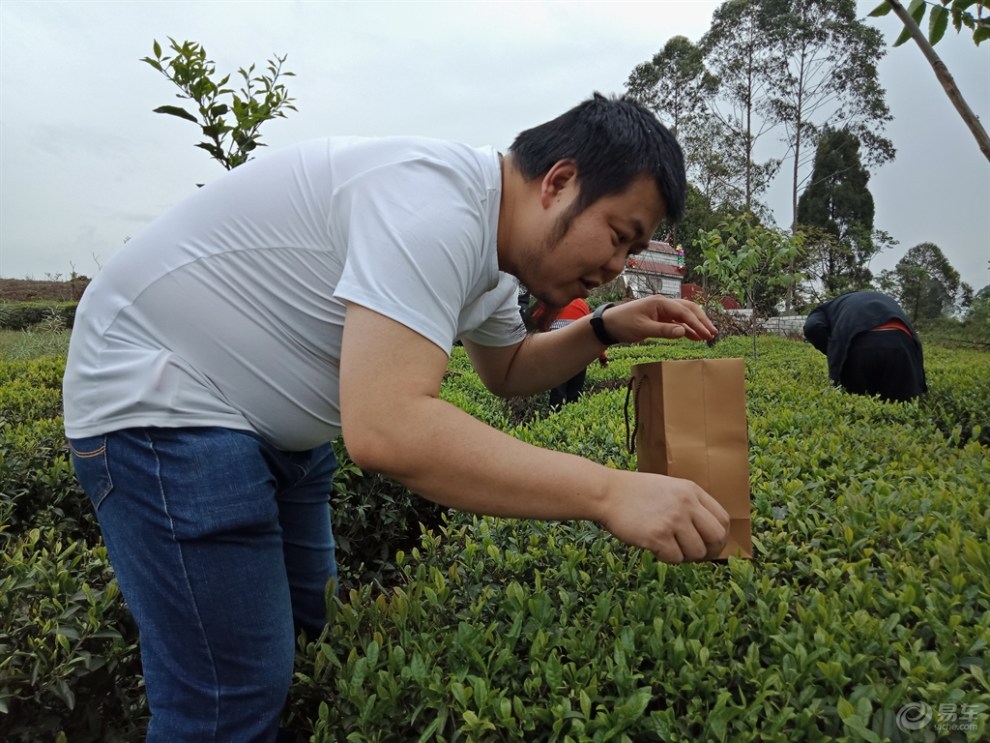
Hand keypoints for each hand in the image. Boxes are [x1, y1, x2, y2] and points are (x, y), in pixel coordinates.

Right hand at [599, 470, 728, 562]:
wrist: (607, 493)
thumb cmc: (635, 493)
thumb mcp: (669, 488)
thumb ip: (689, 504)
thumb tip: (708, 535)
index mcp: (691, 491)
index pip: (723, 519)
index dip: (720, 537)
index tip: (710, 545)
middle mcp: (686, 504)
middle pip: (716, 537)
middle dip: (710, 551)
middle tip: (696, 555)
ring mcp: (673, 520)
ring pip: (697, 552)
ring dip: (685, 556)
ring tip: (669, 548)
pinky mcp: (658, 536)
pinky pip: (675, 558)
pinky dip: (667, 558)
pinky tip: (655, 548)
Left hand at [606, 297, 716, 343]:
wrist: (609, 324)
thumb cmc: (623, 324)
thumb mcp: (642, 329)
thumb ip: (663, 330)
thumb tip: (683, 332)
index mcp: (660, 303)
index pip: (684, 312)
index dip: (697, 323)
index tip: (707, 334)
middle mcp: (664, 304)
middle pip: (688, 309)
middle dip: (701, 320)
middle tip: (712, 333)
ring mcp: (662, 311)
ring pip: (685, 315)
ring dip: (696, 324)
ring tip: (708, 336)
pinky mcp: (660, 318)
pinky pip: (677, 322)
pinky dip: (687, 329)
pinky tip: (695, 337)